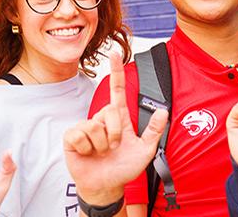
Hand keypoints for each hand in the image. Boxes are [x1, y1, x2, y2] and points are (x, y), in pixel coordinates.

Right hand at [63, 50, 168, 205]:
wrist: (106, 185)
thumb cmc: (124, 167)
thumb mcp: (146, 150)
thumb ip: (154, 131)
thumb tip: (164, 111)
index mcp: (118, 118)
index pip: (117, 90)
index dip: (116, 71)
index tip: (114, 52)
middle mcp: (101, 119)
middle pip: (108, 111)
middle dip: (114, 134)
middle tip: (113, 148)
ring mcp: (86, 127)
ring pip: (94, 126)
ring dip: (101, 145)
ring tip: (101, 153)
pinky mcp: (72, 137)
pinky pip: (80, 135)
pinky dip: (87, 148)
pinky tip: (87, 154)